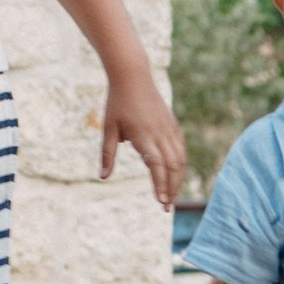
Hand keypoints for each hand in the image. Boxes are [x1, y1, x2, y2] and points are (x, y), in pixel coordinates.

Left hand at [102, 68, 188, 210]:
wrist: (133, 76)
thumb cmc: (117, 103)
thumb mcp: (108, 129)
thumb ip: (107, 154)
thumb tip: (103, 177)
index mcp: (144, 136)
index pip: (157, 166)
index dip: (161, 185)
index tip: (161, 202)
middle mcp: (160, 134)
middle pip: (172, 167)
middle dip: (171, 189)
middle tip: (166, 207)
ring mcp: (168, 129)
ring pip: (180, 159)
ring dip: (177, 179)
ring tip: (171, 195)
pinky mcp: (172, 124)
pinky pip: (180, 148)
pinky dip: (180, 164)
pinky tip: (175, 175)